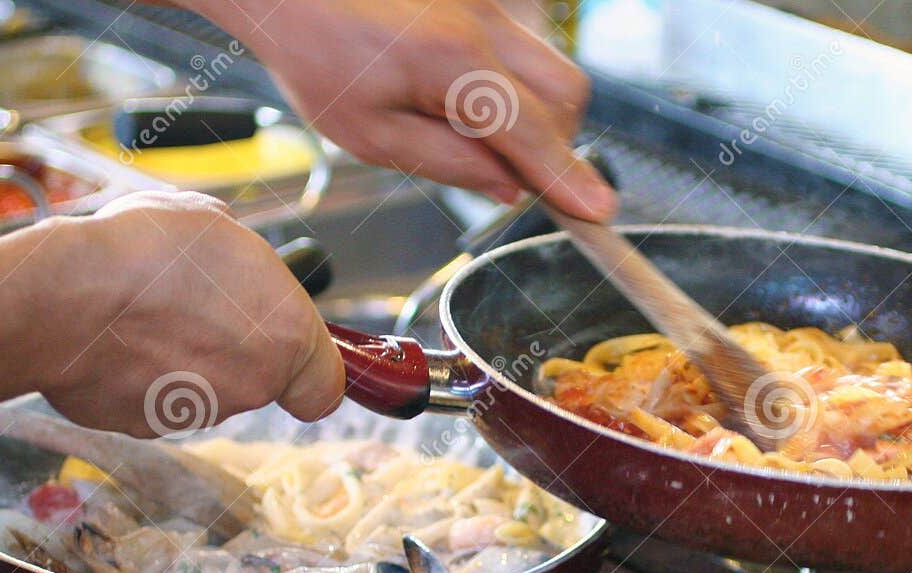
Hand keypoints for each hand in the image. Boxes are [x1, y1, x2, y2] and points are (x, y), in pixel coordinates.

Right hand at [40, 191, 343, 437]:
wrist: (63, 298)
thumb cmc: (143, 253)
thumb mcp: (213, 223)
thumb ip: (243, 260)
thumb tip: (236, 264)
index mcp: (287, 335)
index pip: (325, 386)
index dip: (309, 370)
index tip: (290, 351)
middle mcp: (253, 384)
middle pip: (259, 377)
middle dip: (233, 348)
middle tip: (194, 307)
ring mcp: (200, 412)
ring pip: (206, 389)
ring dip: (185, 359)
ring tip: (144, 313)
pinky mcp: (147, 426)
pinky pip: (155, 399)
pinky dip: (140, 376)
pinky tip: (115, 338)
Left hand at [195, 0, 616, 218]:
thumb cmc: (314, 52)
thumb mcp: (370, 135)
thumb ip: (448, 163)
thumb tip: (508, 189)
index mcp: (453, 62)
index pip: (534, 135)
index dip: (568, 180)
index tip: (596, 212)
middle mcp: (481, 21)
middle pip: (568, 93)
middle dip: (559, 142)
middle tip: (518, 174)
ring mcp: (485, 1)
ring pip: (550, 66)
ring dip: (536, 112)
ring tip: (472, 131)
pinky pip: (521, 47)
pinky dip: (511, 82)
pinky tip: (459, 95)